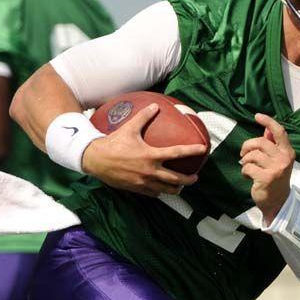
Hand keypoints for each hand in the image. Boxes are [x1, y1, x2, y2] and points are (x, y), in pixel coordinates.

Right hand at [82, 104, 206, 195]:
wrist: (96, 160)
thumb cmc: (113, 143)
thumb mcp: (129, 128)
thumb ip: (144, 117)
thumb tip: (155, 106)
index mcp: (151, 155)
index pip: (176, 153)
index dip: (191, 150)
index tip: (203, 149)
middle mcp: (150, 171)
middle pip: (176, 179)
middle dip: (188, 180)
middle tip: (195, 177)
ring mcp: (143, 183)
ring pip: (165, 190)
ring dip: (175, 189)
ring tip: (180, 187)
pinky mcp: (136, 189)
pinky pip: (152, 193)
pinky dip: (159, 192)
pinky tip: (161, 190)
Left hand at [240, 113, 294, 224]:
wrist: (278, 202)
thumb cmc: (275, 179)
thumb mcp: (277, 160)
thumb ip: (272, 145)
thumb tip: (266, 129)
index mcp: (288, 152)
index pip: (279, 132)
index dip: (268, 121)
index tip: (257, 116)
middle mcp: (284, 159)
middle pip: (260, 142)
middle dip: (247, 146)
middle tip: (243, 154)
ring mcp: (276, 169)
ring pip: (252, 155)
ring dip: (245, 161)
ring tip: (247, 167)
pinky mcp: (266, 178)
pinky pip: (248, 167)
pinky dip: (244, 171)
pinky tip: (248, 176)